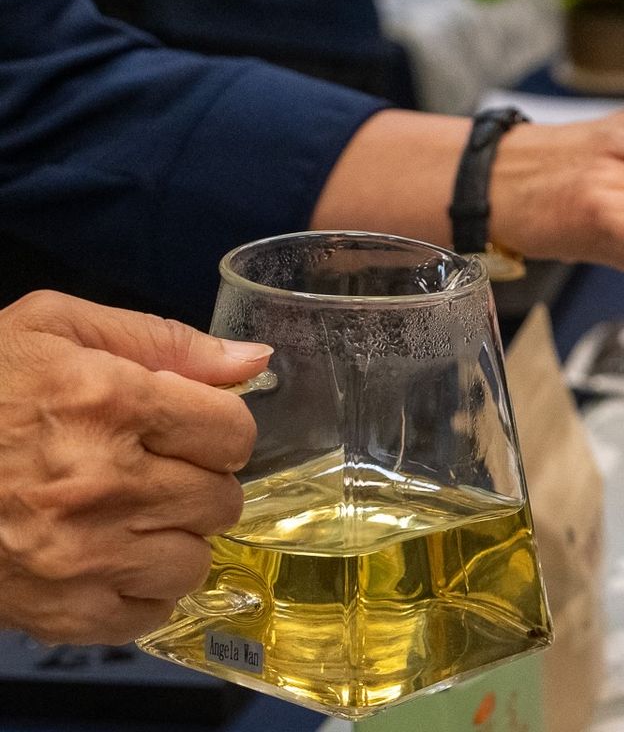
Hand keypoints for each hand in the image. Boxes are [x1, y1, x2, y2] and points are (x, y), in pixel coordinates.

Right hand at [0, 292, 261, 643]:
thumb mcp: (53, 326)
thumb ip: (163, 340)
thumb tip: (253, 361)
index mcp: (108, 402)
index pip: (233, 433)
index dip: (216, 429)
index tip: (187, 428)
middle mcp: (102, 482)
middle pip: (220, 499)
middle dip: (196, 481)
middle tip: (150, 470)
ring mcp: (79, 553)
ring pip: (193, 560)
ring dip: (172, 538)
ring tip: (127, 514)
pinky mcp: (56, 609)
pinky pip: (149, 613)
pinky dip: (140, 590)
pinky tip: (108, 557)